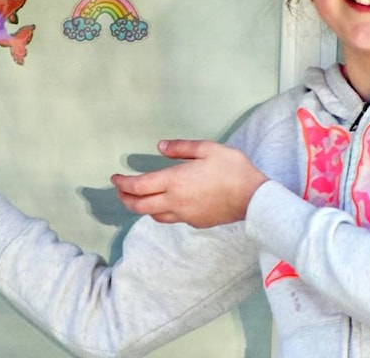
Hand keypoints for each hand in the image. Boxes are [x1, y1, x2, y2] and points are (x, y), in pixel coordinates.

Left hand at [111, 140, 267, 227]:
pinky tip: (165, 203)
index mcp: (174, 181)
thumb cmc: (232, 169)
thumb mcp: (208, 149)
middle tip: (120, 191)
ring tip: (138, 198)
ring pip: (153, 215)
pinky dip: (160, 211)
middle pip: (139, 205)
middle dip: (125, 198)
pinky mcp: (195, 222)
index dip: (122, 183)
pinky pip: (171, 218)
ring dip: (141, 207)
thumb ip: (182, 148)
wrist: (254, 198)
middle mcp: (174, 201)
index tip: (114, 178)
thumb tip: (160, 147)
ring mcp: (184, 215)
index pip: (138, 186)